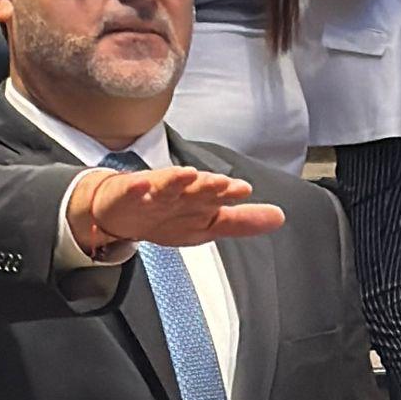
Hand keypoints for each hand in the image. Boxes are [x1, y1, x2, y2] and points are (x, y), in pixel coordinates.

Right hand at [66, 165, 284, 255]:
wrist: (121, 212)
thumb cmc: (167, 215)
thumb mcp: (208, 224)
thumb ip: (243, 221)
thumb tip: (279, 217)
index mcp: (198, 200)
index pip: (217, 197)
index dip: (230, 193)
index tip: (244, 190)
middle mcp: (179, 192)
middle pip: (194, 188)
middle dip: (208, 185)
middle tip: (222, 184)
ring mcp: (152, 192)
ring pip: (165, 185)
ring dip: (176, 179)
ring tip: (188, 175)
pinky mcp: (126, 195)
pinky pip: (130, 191)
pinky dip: (135, 187)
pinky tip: (141, 184)